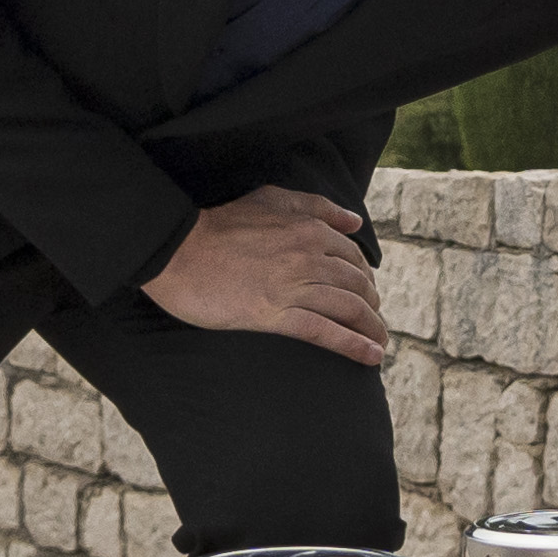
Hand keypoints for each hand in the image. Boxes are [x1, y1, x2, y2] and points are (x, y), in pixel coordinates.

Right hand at [142, 186, 387, 367]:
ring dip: (371, 328)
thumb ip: (315, 206)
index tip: (366, 293)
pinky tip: (372, 357)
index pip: (353, 258)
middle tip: (373, 320)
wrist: (177, 250)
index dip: (365, 277)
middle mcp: (308, 257)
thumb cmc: (220, 224)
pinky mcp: (274, 315)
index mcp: (309, 229)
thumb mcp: (271, 199)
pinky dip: (354, 346)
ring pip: (348, 309)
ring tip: (380, 343)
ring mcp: (292, 287)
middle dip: (371, 305)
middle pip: (357, 285)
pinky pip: (325, 332)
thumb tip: (353, 221)